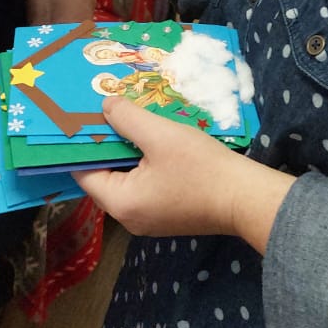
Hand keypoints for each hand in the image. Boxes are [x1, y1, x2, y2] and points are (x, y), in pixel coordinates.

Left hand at [76, 96, 295, 251]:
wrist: (246, 198)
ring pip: (126, 182)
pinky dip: (143, 166)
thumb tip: (105, 106)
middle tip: (107, 114)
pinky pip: (144, 188)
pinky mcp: (167, 215)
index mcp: (121, 204)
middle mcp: (129, 218)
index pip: (83, 174)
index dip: (81, 145)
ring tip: (130, 123)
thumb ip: (127, 119)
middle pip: (104, 178)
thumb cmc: (201, 168)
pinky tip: (153, 143)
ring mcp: (149, 220)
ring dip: (127, 154)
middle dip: (107, 146)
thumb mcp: (161, 135)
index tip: (82, 118)